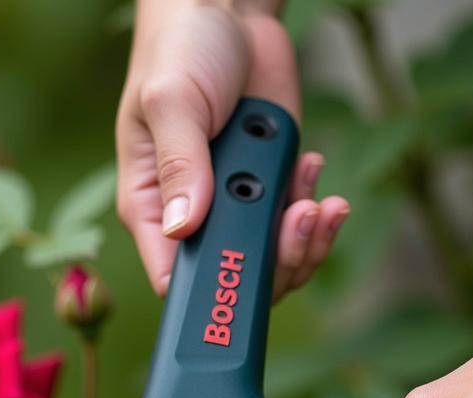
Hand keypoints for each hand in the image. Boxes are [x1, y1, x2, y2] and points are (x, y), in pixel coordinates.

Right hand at [116, 1, 348, 298]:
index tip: (246, 279)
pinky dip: (317, 214)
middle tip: (301, 218)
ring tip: (319, 201)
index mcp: (153, 208)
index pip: (174, 279)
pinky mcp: (273, 189)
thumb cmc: (179, 50)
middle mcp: (196, 218)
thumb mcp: (171, 101)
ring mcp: (238, 207)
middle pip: (236, 279)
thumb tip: (183, 225)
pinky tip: (313, 169)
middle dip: (278, 262)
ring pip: (275, 262)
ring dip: (306, 240)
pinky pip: (298, 228)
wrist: (229, 12)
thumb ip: (180, 164)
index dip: (211, 293)